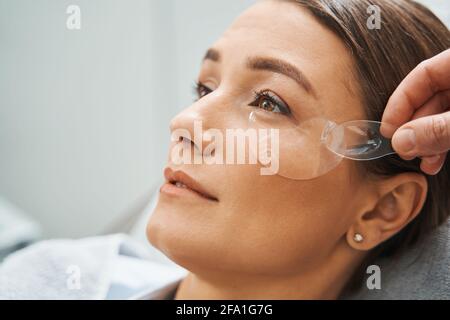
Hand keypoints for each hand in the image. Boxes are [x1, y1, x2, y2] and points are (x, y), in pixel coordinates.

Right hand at [381, 49, 449, 174]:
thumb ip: (439, 129)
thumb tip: (400, 142)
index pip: (423, 75)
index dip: (401, 102)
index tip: (387, 130)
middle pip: (431, 98)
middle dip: (414, 127)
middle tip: (403, 149)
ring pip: (442, 116)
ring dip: (427, 140)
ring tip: (419, 161)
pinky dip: (443, 143)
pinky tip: (434, 161)